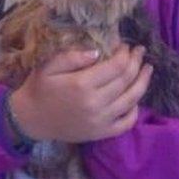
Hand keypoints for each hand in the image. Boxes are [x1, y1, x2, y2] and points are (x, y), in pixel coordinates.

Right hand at [9, 43, 151, 142]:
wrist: (30, 119)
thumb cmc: (38, 89)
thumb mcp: (47, 66)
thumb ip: (71, 57)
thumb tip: (98, 51)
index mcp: (82, 84)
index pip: (116, 66)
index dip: (125, 54)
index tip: (126, 45)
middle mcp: (96, 103)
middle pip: (126, 80)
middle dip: (136, 63)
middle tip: (140, 51)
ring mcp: (101, 120)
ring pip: (132, 99)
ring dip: (143, 82)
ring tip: (147, 69)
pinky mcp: (101, 133)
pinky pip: (126, 122)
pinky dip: (135, 110)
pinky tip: (135, 98)